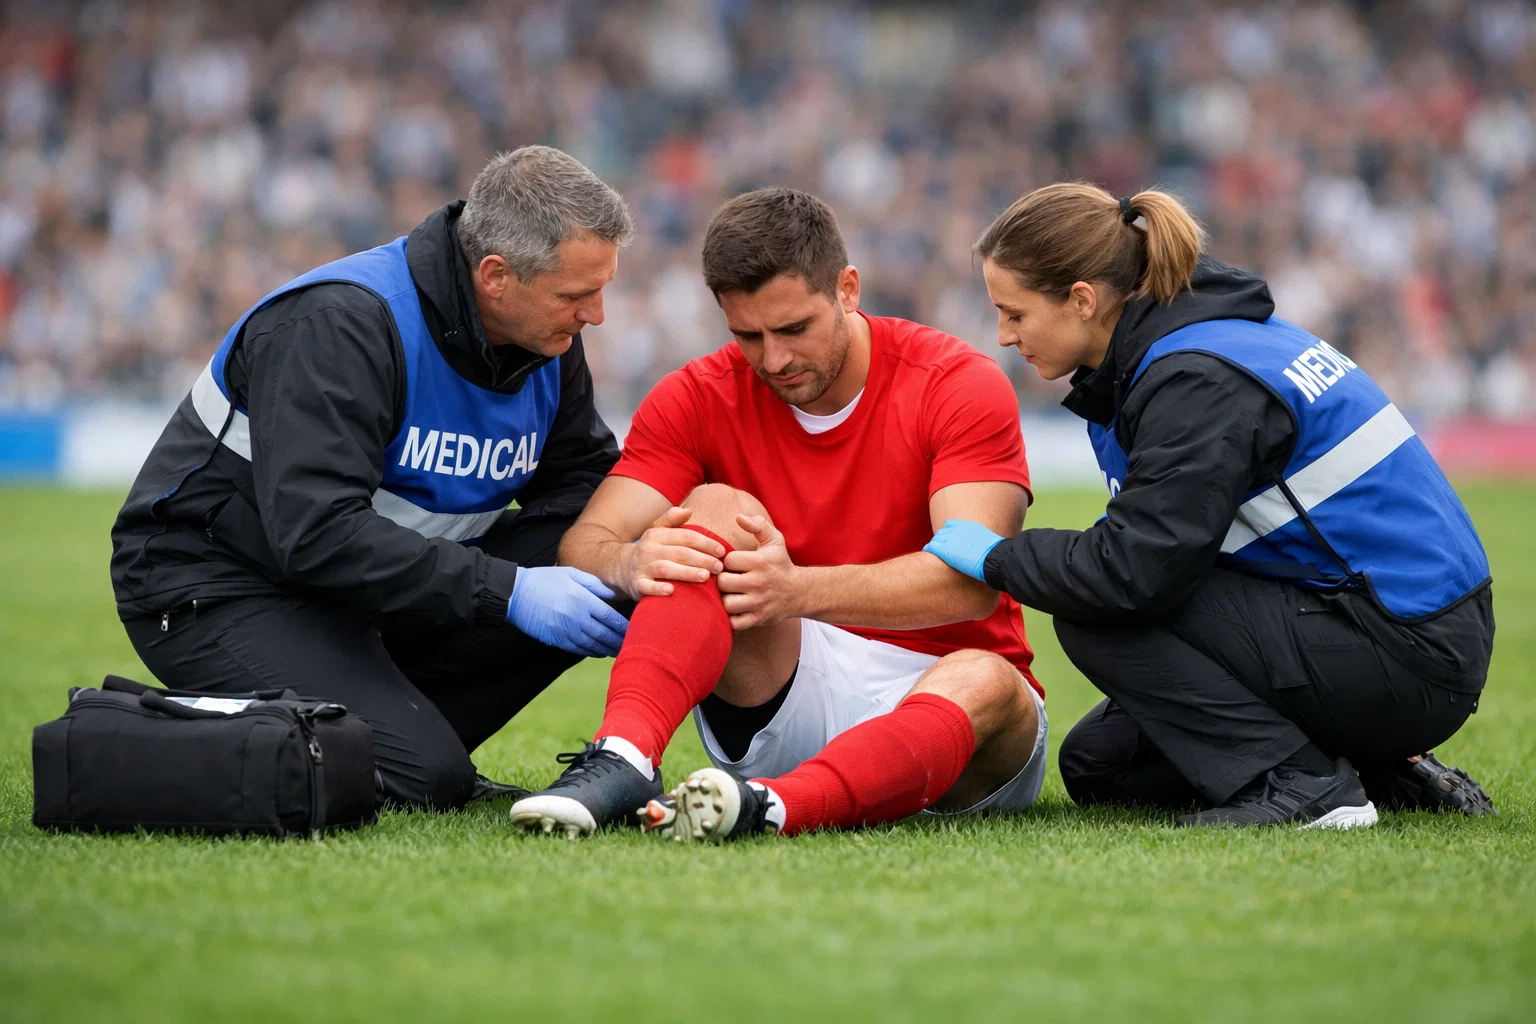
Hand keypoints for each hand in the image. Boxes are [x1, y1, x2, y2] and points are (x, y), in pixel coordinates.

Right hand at [507, 566, 628, 657]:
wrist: (516, 594)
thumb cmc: (545, 579)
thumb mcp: (571, 574)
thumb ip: (595, 584)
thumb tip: (612, 597)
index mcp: (583, 600)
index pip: (610, 617)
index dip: (624, 626)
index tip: (634, 630)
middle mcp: (576, 618)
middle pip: (604, 635)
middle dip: (619, 641)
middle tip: (632, 646)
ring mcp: (566, 631)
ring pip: (593, 645)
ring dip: (607, 649)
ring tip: (618, 651)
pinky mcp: (556, 639)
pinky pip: (578, 649)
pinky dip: (591, 652)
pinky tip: (599, 651)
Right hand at [619, 506, 726, 597]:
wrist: (620, 566)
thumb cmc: (649, 550)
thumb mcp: (658, 531)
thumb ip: (673, 520)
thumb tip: (689, 510)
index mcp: (657, 535)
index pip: (685, 536)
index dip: (705, 543)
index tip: (722, 551)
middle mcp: (649, 549)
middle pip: (679, 553)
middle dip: (702, 559)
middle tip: (719, 567)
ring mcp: (642, 567)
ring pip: (666, 569)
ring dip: (686, 572)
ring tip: (705, 577)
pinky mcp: (636, 584)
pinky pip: (647, 587)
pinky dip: (658, 589)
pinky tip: (672, 591)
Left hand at [716, 514, 799, 630]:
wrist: (799, 591)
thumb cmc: (780, 563)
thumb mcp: (774, 540)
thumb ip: (757, 525)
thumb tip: (738, 517)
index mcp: (761, 562)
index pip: (728, 560)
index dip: (726, 560)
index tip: (732, 564)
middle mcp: (759, 583)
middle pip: (723, 582)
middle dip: (721, 580)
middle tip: (727, 579)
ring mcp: (759, 603)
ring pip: (727, 603)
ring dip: (725, 599)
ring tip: (730, 593)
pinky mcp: (758, 619)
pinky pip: (735, 623)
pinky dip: (731, 618)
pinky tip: (735, 608)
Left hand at [923, 519, 1005, 581]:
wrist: (994, 558)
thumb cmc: (995, 555)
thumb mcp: (987, 542)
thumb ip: (979, 542)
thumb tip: (982, 551)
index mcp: (968, 527)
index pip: (951, 525)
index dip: (948, 534)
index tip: (949, 542)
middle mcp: (957, 530)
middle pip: (942, 532)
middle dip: (941, 540)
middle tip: (941, 549)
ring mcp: (950, 539)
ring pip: (936, 539)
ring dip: (935, 545)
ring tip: (935, 553)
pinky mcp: (944, 549)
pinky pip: (931, 546)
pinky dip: (929, 549)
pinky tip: (928, 554)